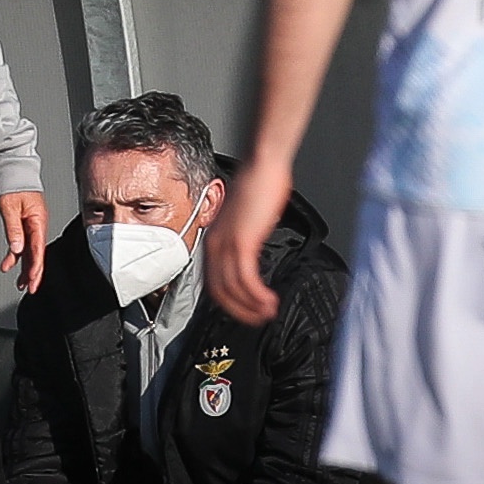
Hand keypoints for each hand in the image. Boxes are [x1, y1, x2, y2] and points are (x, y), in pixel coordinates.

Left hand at [0, 190, 48, 292]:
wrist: (11, 167)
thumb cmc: (14, 182)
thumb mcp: (10, 206)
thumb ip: (14, 228)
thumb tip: (18, 249)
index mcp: (38, 219)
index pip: (38, 248)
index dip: (35, 266)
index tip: (32, 280)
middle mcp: (37, 223)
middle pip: (37, 253)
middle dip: (34, 272)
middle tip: (30, 288)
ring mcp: (32, 224)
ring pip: (30, 250)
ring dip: (25, 267)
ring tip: (20, 283)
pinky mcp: (25, 222)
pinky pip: (23, 243)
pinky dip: (17, 255)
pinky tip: (10, 264)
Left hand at [206, 158, 291, 323]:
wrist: (263, 166)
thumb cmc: (258, 185)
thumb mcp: (245, 218)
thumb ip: (243, 237)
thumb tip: (249, 254)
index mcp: (213, 237)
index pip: (213, 280)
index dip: (230, 301)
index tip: (246, 309)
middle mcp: (214, 242)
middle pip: (219, 291)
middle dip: (239, 310)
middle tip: (258, 317)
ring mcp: (226, 243)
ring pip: (233, 289)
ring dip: (252, 305)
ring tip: (268, 311)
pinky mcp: (242, 241)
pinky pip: (246, 279)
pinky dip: (257, 295)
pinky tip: (269, 300)